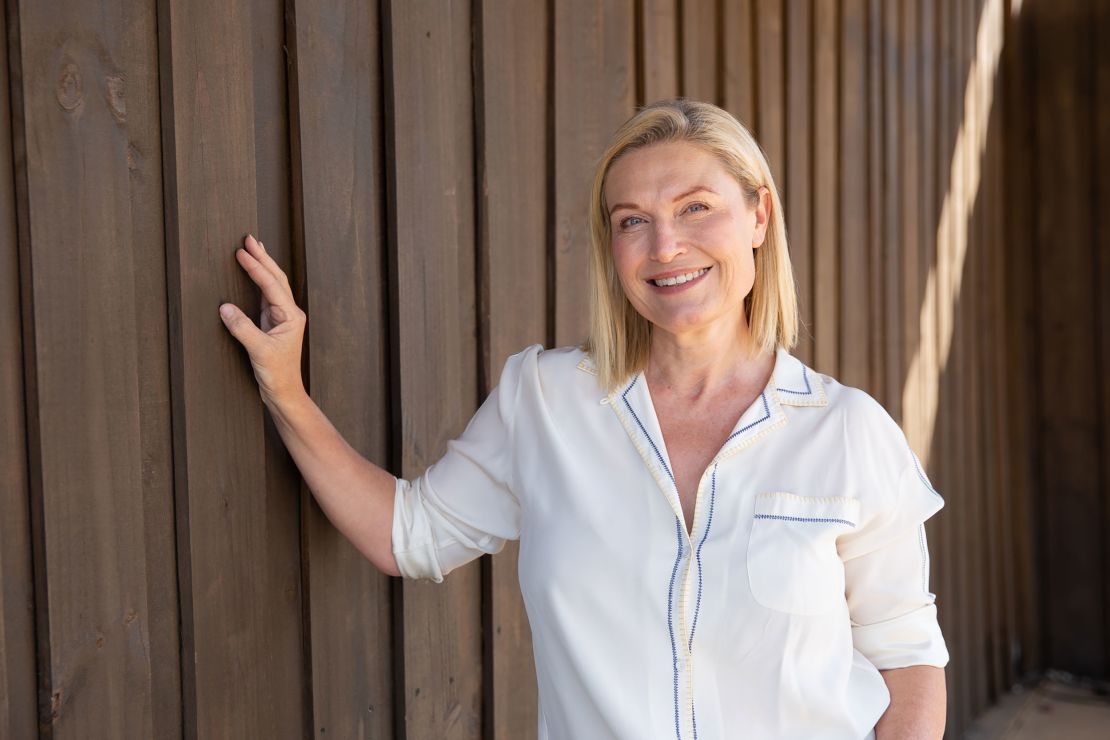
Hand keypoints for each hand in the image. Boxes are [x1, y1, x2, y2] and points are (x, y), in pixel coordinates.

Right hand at [219, 234, 306, 405]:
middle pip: (276, 279)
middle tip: (248, 238)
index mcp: (291, 316)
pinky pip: (265, 295)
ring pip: (272, 285)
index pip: (271, 285)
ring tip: (251, 247)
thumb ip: (242, 328)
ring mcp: (282, 317)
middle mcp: (289, 313)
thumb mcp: (258, 351)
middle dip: (263, 258)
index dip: (256, 268)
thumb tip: (224, 307)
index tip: (242, 252)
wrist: (284, 391)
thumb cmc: (277, 374)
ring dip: (262, 266)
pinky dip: (259, 280)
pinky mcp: (273, 323)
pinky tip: (254, 272)